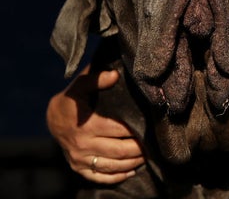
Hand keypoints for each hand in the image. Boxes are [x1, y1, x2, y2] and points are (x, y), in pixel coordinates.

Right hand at [46, 68, 144, 183]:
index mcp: (87, 125)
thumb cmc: (71, 100)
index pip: (119, 130)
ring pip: (112, 166)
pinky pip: (100, 177)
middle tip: (154, 144)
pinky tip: (131, 171)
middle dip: (139, 149)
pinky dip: (117, 176)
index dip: (137, 130)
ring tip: (148, 156)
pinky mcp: (78, 167)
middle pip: (119, 151)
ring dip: (133, 163)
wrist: (52, 118)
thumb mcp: (79, 85)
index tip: (151, 127)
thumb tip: (115, 74)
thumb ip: (96, 79)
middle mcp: (83, 145)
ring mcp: (80, 159)